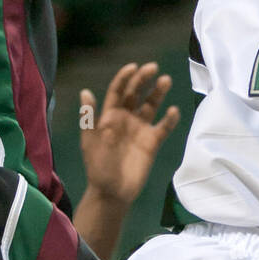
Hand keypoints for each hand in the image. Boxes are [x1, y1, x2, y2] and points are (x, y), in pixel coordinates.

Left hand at [78, 63, 179, 206]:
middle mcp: (126, 118)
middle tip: (153, 67)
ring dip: (158, 93)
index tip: (134, 67)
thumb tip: (85, 91)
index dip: (125, 78)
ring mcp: (141, 129)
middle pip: (136, 93)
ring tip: (166, 80)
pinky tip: (173, 111)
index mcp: (109, 116)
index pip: (118, 91)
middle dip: (143, 79)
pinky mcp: (152, 142)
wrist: (111, 192)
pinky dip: (169, 119)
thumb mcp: (89, 141)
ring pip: (151, 105)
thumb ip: (89, 117)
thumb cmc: (97, 166)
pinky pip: (163, 127)